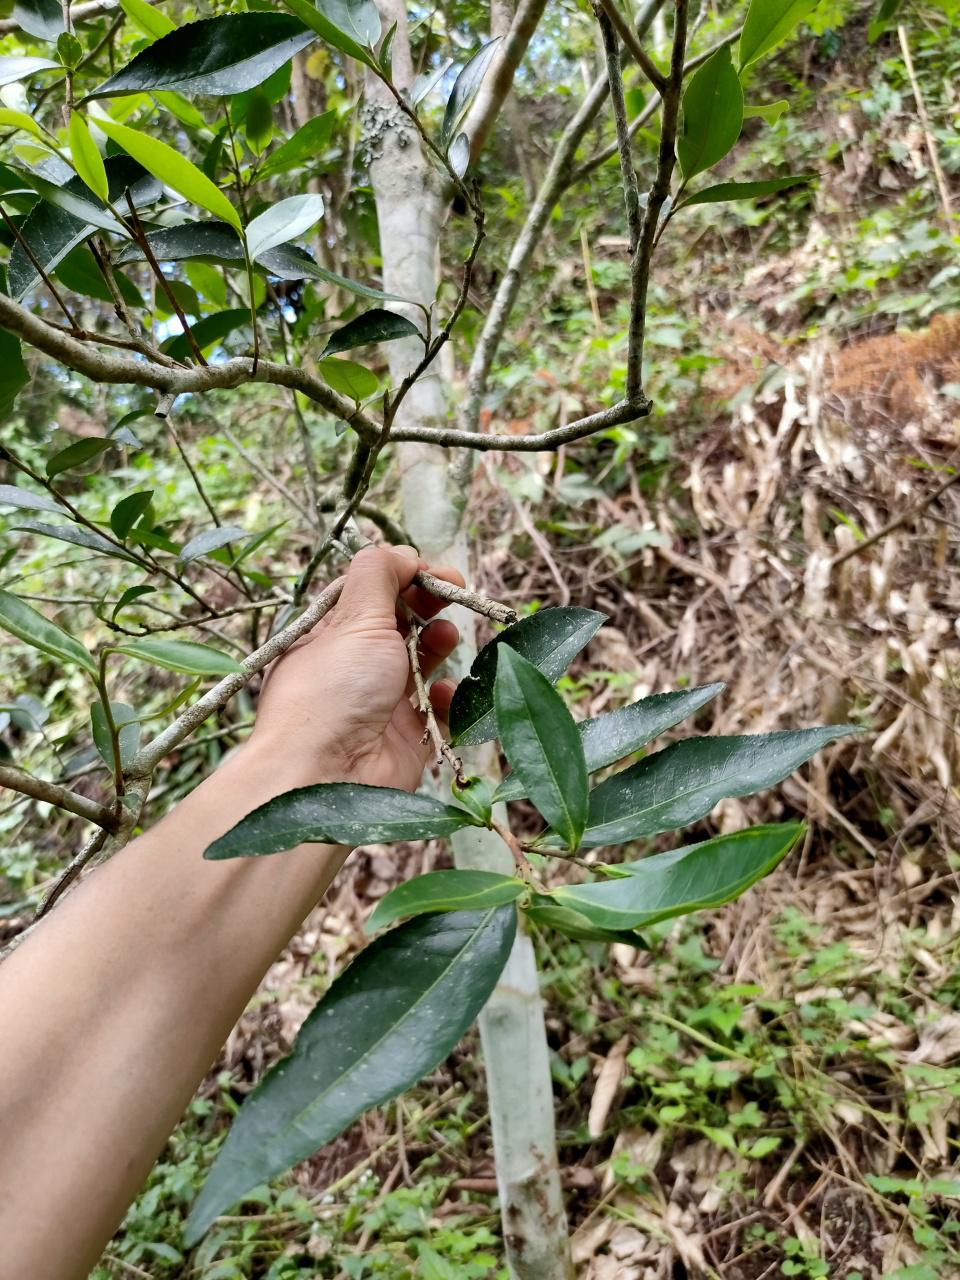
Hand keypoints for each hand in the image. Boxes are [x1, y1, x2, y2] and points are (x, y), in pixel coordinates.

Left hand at [249, 545, 463, 793]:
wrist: (324, 777)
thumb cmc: (331, 692)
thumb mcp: (353, 618)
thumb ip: (378, 576)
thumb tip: (401, 551)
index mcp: (329, 634)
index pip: (370, 593)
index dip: (403, 576)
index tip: (431, 570)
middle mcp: (353, 666)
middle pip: (399, 623)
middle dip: (428, 605)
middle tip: (455, 592)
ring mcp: (380, 702)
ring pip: (421, 661)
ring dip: (439, 643)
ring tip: (447, 637)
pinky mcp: (406, 738)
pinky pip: (436, 708)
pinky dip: (446, 695)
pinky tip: (444, 689)